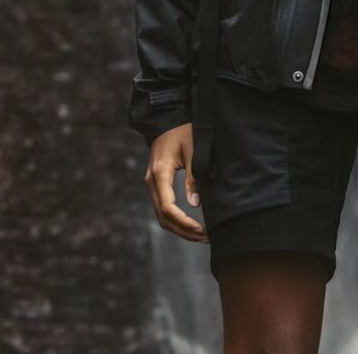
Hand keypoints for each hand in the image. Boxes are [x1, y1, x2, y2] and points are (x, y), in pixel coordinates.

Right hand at [145, 122, 208, 242]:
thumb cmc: (183, 130)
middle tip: (206, 238)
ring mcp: (152, 183)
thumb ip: (194, 177)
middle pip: (163, 217)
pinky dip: (176, 219)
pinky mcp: (157, 183)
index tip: (201, 230)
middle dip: (183, 231)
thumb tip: (195, 204)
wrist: (167, 118)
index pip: (168, 207)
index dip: (184, 222)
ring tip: (201, 235)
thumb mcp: (193, 150)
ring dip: (180, 228)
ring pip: (161, 215)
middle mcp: (152, 181)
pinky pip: (163, 207)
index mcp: (160, 173)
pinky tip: (191, 223)